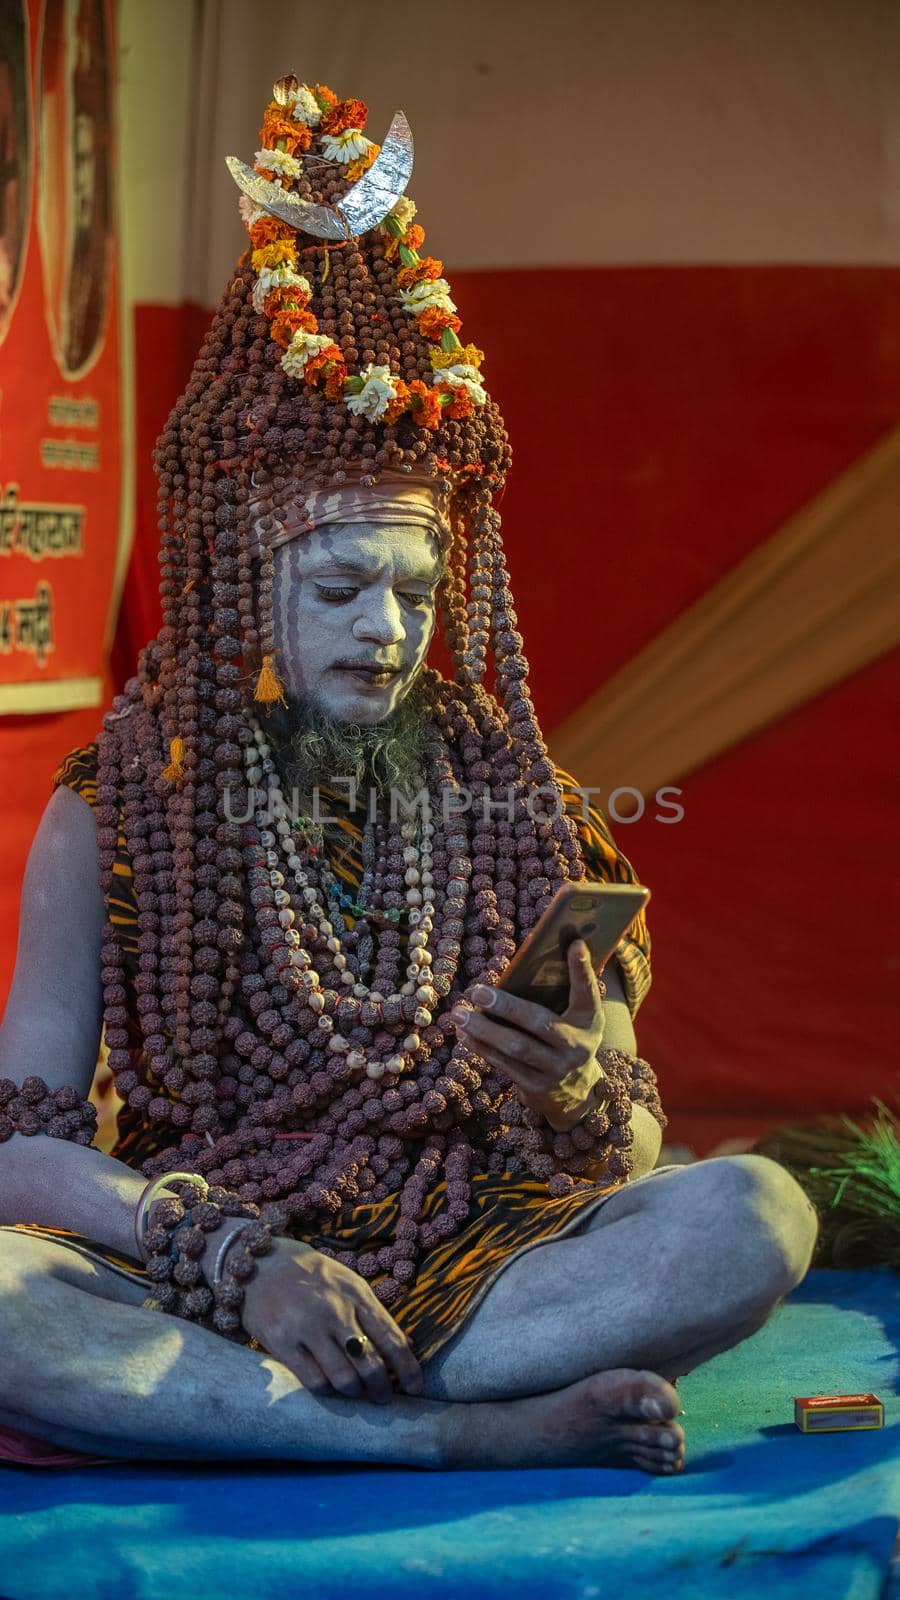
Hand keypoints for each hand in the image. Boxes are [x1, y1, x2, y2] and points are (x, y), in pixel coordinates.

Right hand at [237, 1236, 424, 1404]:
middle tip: (383, 1399)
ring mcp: (308, 1327)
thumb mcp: (346, 1282)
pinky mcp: (281, 1342)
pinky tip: (328, 1389)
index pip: (392, 1338)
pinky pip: (313, 1381)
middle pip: (371, 1364)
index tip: (417, 1388)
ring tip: (356, 1395)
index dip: (408, 1369)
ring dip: (355, 1394)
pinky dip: (326, 1392)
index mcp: (357, 1294)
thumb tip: (404, 1346)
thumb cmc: (309, 1275)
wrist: (258, 1262)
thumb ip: (371, 1312)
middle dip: (382, 1389)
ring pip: (344, 1379)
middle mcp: (335, 1310)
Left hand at [449, 940, 607, 1132]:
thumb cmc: (569, 1039)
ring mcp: (556, 1069)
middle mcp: (577, 1046)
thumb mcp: (577, 1019)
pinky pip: (504, 1065)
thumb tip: (524, 962)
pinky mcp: (537, 1087)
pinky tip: (465, 1033)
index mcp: (590, 1021)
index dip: (582, 969)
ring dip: (483, 1029)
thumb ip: (561, 995)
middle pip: (539, 1022)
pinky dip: (481, 1047)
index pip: (588, 992)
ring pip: (516, 1047)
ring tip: (459, 1013)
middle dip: (506, 1007)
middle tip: (477, 991)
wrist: (577, 1093)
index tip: (575, 944)